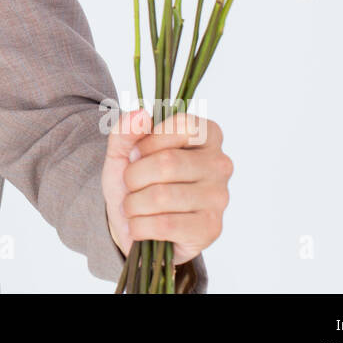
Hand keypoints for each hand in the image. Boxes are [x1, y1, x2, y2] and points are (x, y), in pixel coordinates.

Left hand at [102, 107, 232, 264]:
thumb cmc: (134, 183)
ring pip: (162, 196)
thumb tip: (141, 114)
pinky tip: (138, 226)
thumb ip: (126, 130)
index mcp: (207, 135)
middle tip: (129, 185)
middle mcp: (220, 164)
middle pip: (168, 163)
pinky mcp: (211, 229)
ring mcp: (219, 198)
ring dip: (133, 204)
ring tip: (132, 207)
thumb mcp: (122, 151)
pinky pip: (165, 225)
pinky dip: (139, 226)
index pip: (182, 125)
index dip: (148, 141)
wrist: (131, 225)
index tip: (137, 154)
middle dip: (134, 176)